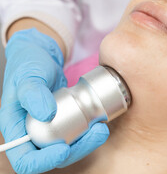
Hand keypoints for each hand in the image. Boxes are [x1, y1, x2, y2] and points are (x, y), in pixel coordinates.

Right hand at [0, 28, 108, 172]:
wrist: (41, 55)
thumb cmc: (28, 63)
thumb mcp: (28, 75)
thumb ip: (33, 93)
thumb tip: (46, 115)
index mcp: (14, 127)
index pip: (25, 159)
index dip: (44, 161)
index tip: (64, 149)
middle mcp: (31, 133)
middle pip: (52, 157)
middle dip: (76, 151)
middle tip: (97, 134)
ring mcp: (48, 128)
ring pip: (67, 148)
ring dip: (86, 143)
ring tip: (102, 129)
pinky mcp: (63, 121)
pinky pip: (75, 134)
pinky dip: (87, 133)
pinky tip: (99, 123)